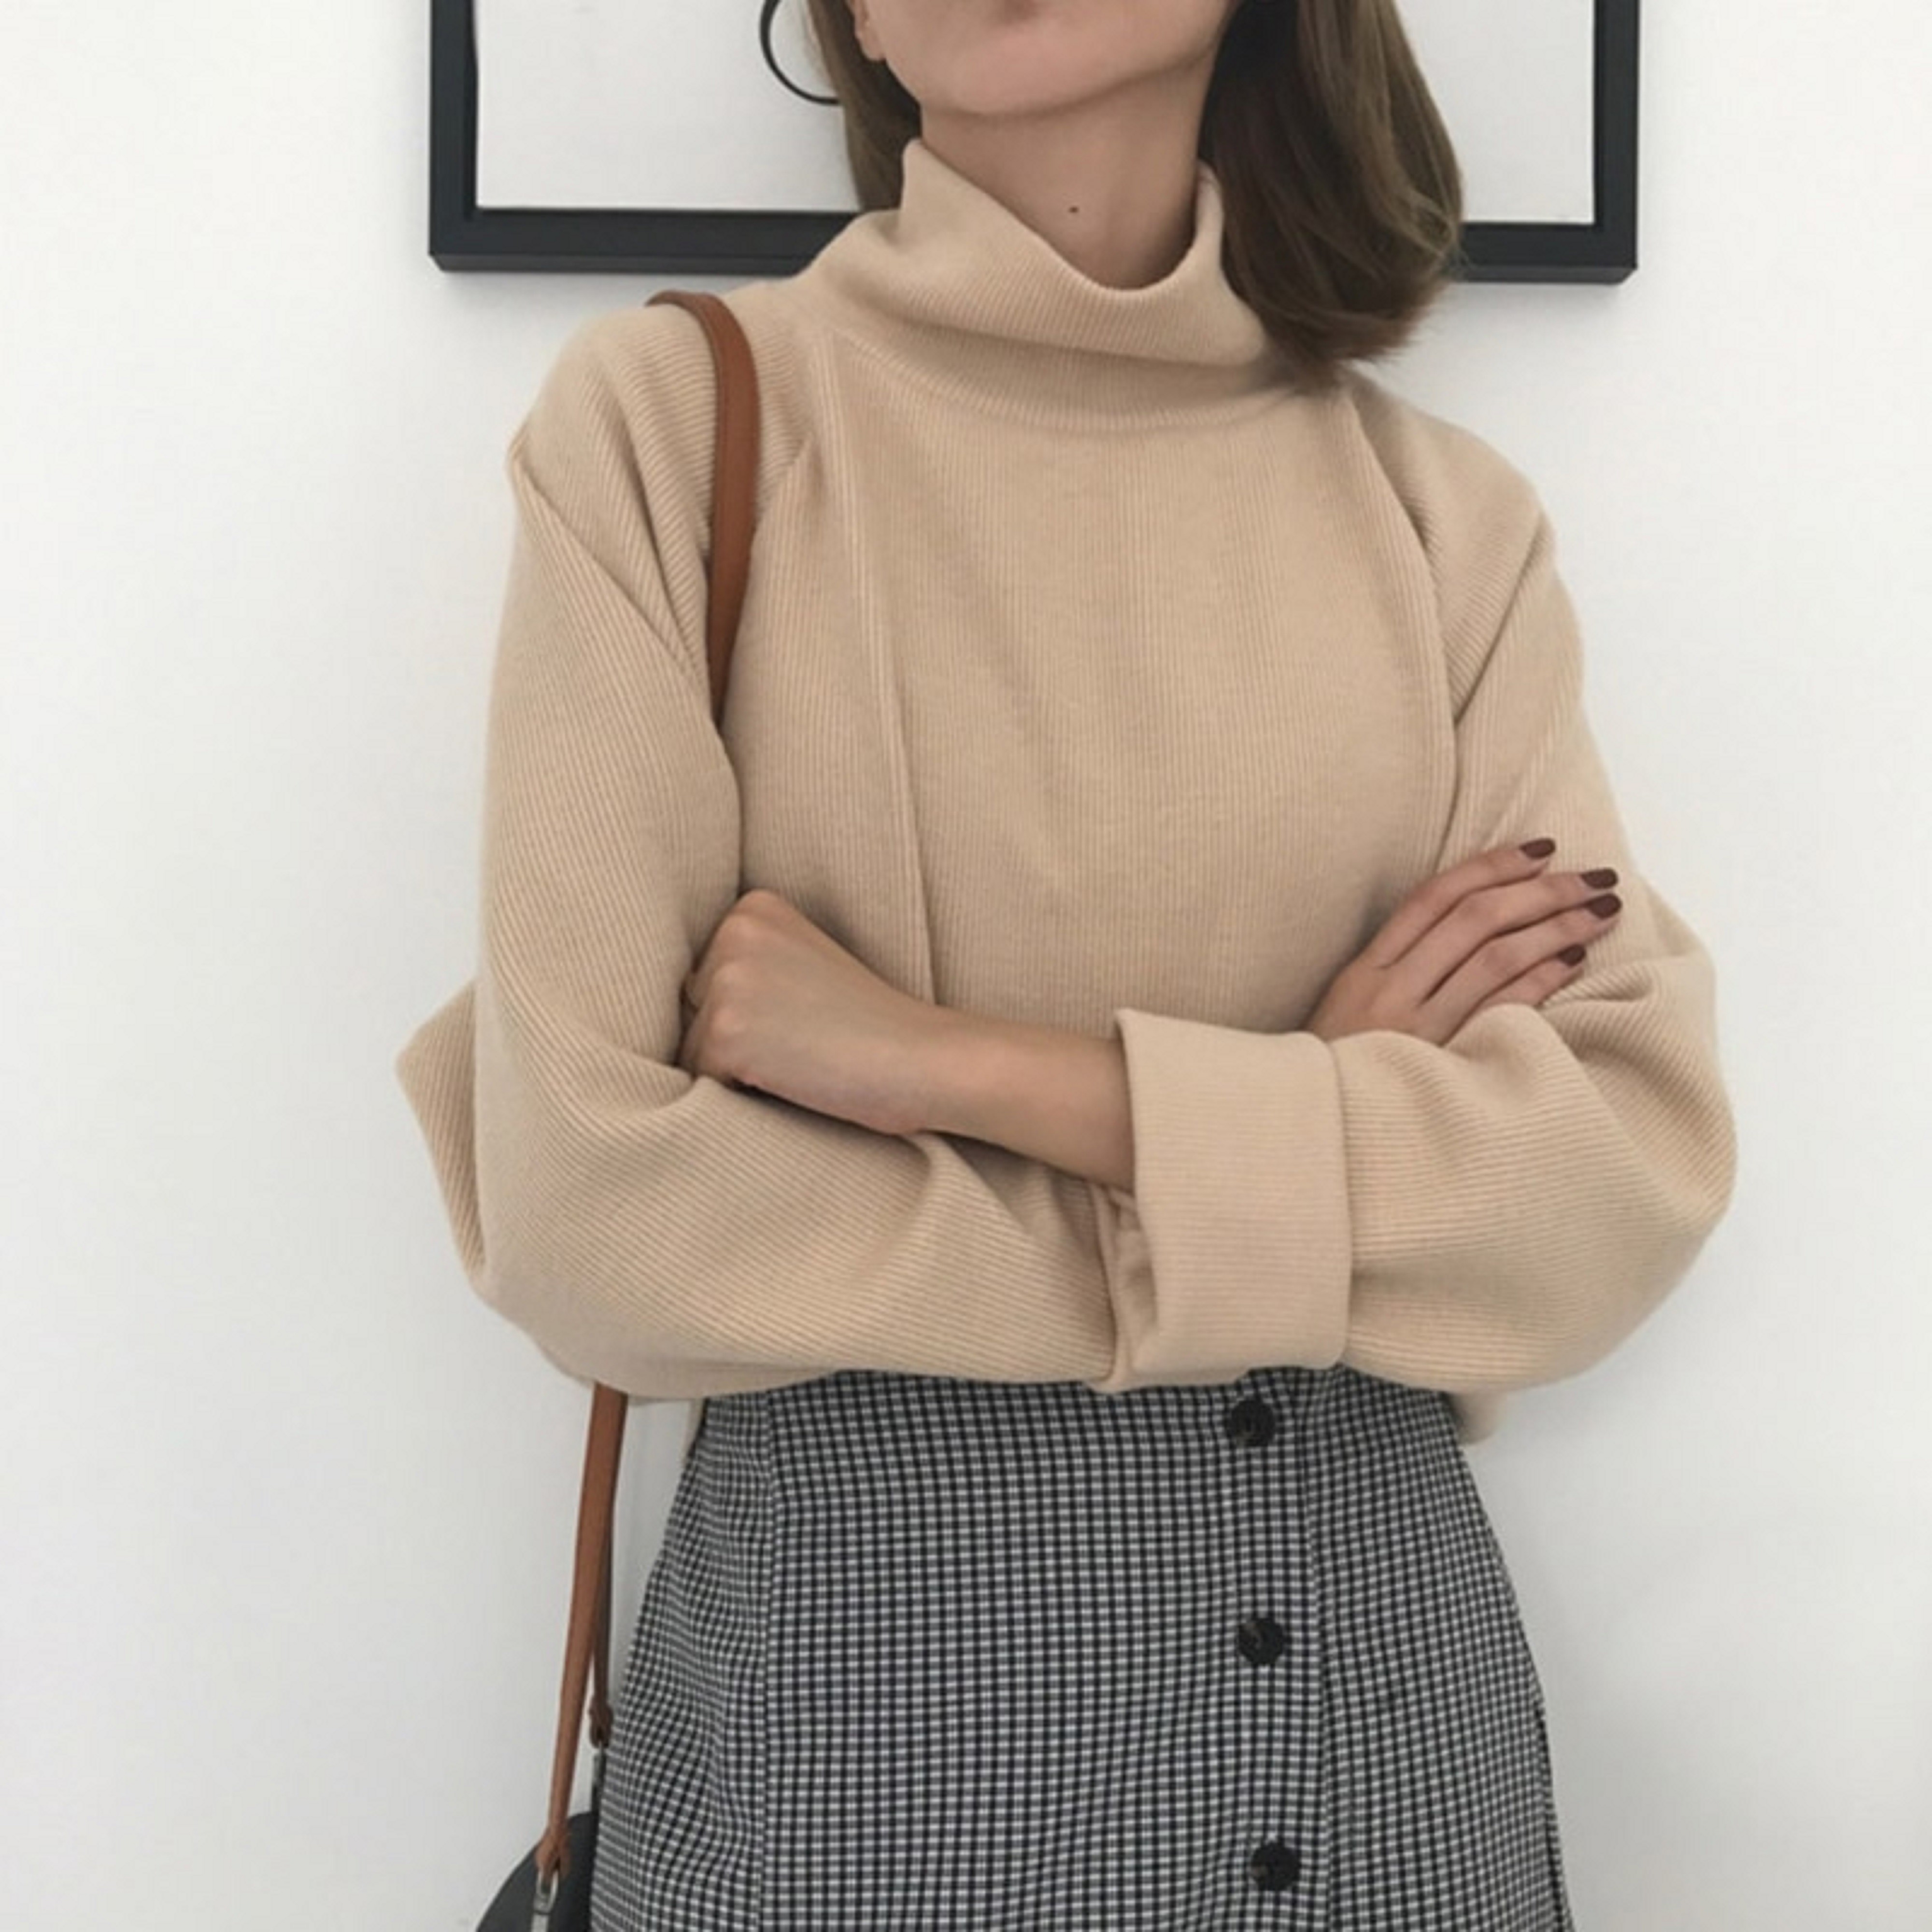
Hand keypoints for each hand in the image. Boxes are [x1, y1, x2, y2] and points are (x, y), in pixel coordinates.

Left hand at [675, 888, 945, 1136]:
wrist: (923, 1058)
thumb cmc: (873, 1027)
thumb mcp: (805, 967)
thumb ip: (749, 968)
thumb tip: (671, 1007)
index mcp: (753, 907)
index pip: (703, 976)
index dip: (747, 1013)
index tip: (801, 1018)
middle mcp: (733, 931)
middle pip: (690, 1009)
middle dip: (733, 1038)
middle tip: (803, 1043)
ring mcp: (727, 980)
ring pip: (691, 1047)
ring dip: (735, 1069)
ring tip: (799, 1062)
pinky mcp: (725, 1032)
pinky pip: (699, 1081)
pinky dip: (737, 1094)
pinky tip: (792, 1080)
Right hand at [1304, 840, 1623, 1046]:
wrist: (1316, 1133)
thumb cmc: (1340, 1072)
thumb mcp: (1351, 1010)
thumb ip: (1397, 970)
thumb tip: (1475, 925)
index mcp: (1364, 970)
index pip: (1433, 897)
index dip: (1490, 866)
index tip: (1542, 849)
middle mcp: (1388, 990)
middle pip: (1473, 919)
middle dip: (1541, 891)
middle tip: (1593, 876)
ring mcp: (1416, 1029)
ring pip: (1495, 957)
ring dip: (1556, 927)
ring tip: (1601, 911)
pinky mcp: (1443, 1064)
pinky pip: (1502, 1010)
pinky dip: (1542, 978)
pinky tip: (1574, 959)